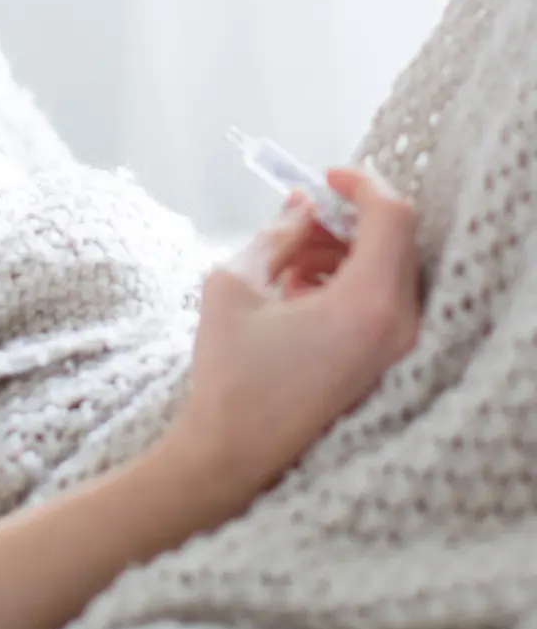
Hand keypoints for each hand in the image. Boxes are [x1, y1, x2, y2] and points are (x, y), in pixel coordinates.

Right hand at [168, 167, 420, 502]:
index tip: (323, 176)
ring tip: (287, 264)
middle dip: (345, 219)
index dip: (361, 183)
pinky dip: (346, 280)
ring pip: (387, 269)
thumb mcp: (236, 283)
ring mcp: (396, 349)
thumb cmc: (231, 370)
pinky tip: (297, 293)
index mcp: (367, 304)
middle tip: (297, 218)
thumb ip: (276, 234)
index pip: (393, 216)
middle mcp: (398, 326)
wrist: (235, 451)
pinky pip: (381, 299)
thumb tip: (302, 203)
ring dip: (342, 250)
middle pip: (394, 241)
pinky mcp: (384, 362)